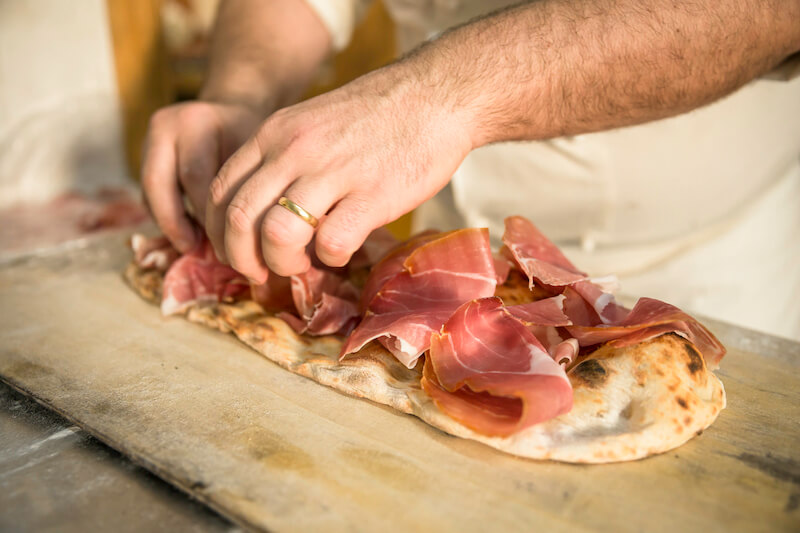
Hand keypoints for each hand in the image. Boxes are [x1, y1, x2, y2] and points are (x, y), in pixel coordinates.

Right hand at [141, 101, 260, 251]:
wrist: (232, 109)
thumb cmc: (249, 135)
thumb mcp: (253, 151)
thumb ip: (241, 185)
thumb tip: (242, 237)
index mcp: (196, 122)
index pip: (195, 177)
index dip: (205, 214)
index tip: (221, 241)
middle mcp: (166, 127)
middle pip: (159, 184)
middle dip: (175, 222)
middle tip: (193, 248)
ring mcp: (149, 138)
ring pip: (149, 191)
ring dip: (168, 221)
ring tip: (189, 245)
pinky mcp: (144, 154)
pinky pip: (149, 192)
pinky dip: (166, 214)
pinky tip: (186, 230)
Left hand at [204, 67, 472, 281]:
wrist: (436, 95)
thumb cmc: (376, 116)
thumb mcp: (312, 123)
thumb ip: (283, 160)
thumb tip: (265, 211)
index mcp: (274, 134)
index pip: (220, 192)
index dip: (222, 233)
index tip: (240, 252)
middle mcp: (294, 150)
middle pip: (239, 219)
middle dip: (243, 259)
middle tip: (263, 272)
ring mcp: (332, 172)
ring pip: (277, 235)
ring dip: (284, 263)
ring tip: (304, 264)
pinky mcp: (372, 195)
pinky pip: (331, 243)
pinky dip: (331, 259)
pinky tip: (343, 250)